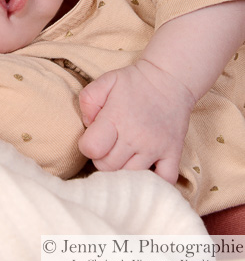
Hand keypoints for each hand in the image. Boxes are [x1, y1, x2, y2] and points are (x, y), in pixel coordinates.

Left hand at [78, 60, 195, 182]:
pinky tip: (145, 170)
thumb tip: (88, 124)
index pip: (92, 148)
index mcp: (116, 118)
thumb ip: (88, 100)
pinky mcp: (173, 153)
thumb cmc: (134, 81)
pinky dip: (154, 181)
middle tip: (108, 145)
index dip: (87, 146)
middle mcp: (135, 136)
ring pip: (131, 177)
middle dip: (102, 158)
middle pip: (108, 167)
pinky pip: (164, 180)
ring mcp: (155, 147)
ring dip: (123, 169)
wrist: (170, 79)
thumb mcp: (105, 80)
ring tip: (124, 154)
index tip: (92, 138)